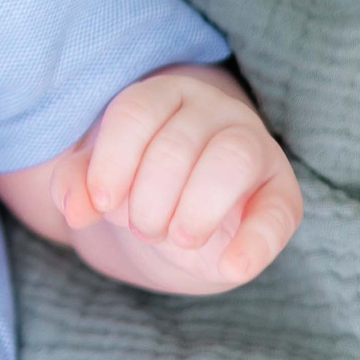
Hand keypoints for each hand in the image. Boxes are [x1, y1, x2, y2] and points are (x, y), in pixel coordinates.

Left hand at [46, 66, 301, 287]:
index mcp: (163, 94)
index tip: (102, 203)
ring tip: (178, 238)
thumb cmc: (139, 183)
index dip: (113, 160)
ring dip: (194, 210)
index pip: (136, 112)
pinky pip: (278, 212)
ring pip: (231, 161)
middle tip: (143, 229)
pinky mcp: (283, 195)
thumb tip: (76, 210)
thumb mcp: (103, 179)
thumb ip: (76, 184)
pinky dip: (254, 243)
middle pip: (176, 145)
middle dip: (149, 200)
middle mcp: (213, 110)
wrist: (188, 219)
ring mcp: (255, 147)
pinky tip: (229, 265)